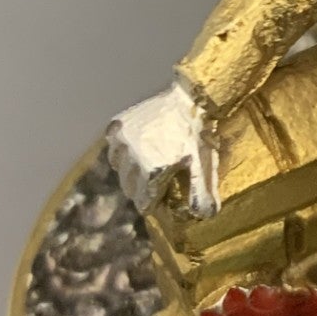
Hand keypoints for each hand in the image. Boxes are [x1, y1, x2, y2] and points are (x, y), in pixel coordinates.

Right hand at [106, 79, 219, 218]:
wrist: (191, 98)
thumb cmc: (199, 134)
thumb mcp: (204, 166)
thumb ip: (201, 194)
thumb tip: (204, 217)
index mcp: (152, 172)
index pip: (144, 203)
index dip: (156, 201)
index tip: (165, 193)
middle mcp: (132, 158)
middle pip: (130, 188)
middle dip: (143, 187)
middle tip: (160, 176)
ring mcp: (122, 141)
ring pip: (119, 169)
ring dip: (131, 169)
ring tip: (150, 159)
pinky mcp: (117, 126)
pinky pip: (113, 147)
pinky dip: (122, 149)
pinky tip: (138, 145)